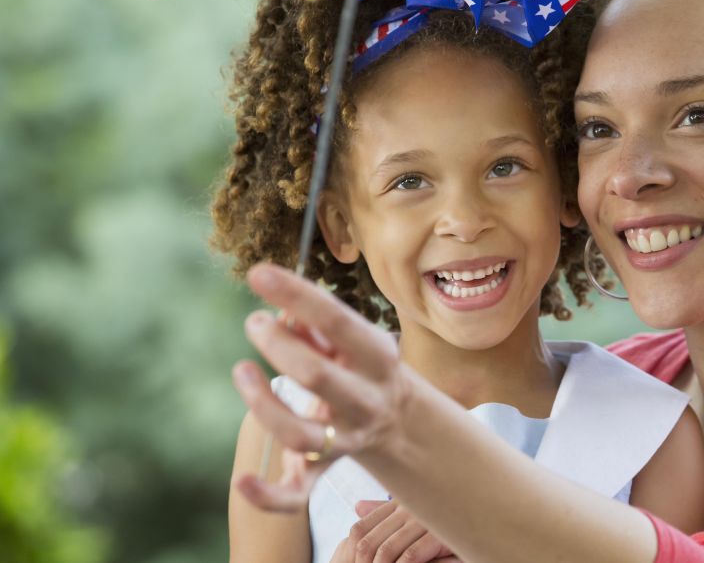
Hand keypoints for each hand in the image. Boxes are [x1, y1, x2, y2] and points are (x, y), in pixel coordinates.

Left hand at [232, 263, 410, 511]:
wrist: (398, 421)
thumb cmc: (362, 364)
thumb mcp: (353, 339)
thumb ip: (318, 325)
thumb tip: (281, 308)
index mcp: (378, 358)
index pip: (337, 321)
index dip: (297, 295)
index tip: (259, 274)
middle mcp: (366, 401)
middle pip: (318, 377)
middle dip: (279, 347)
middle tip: (254, 322)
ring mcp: (345, 439)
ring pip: (300, 435)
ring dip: (263, 403)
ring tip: (241, 369)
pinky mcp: (323, 470)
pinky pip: (297, 494)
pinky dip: (268, 494)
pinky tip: (242, 481)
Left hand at [329, 500, 456, 562]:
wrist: (483, 523)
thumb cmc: (446, 527)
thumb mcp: (413, 520)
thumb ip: (386, 515)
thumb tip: (358, 506)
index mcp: (400, 502)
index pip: (360, 527)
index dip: (353, 551)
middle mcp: (409, 507)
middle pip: (367, 541)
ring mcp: (424, 519)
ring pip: (386, 550)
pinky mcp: (440, 534)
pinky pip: (411, 555)